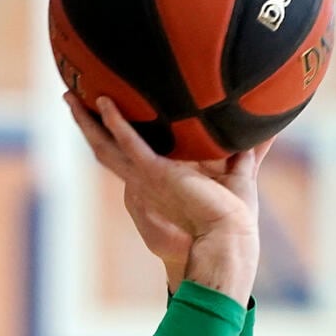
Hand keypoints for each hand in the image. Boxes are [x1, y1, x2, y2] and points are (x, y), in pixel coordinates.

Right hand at [65, 94, 269, 299]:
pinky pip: (130, 144)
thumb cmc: (233, 216)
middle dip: (85, 124)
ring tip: (70, 98)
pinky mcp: (155, 174)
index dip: (112, 134)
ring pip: (106, 146)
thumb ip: (244, 152)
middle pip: (105, 148)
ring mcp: (146, 177)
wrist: (230, 238)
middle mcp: (144, 179)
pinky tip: (104, 104)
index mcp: (159, 179)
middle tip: (70, 98)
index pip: (127, 153)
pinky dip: (117, 124)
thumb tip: (265, 130)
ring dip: (86, 122)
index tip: (103, 114)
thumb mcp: (238, 173)